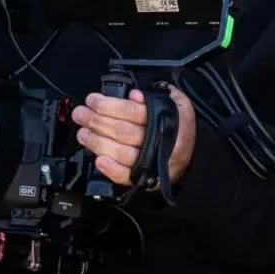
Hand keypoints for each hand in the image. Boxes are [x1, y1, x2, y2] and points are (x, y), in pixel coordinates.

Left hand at [72, 87, 196, 188]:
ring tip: (82, 133)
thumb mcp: (177, 103)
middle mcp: (157, 141)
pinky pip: (125, 176)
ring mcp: (150, 161)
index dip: (107, 105)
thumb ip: (158, 95)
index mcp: (164, 119)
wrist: (195, 156)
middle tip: (80, 114)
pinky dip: (110, 169)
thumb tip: (134, 95)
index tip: (92, 100)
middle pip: (120, 130)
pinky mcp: (145, 178)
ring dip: (96, 142)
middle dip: (95, 121)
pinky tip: (98, 160)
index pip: (130, 111)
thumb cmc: (180, 127)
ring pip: (119, 152)